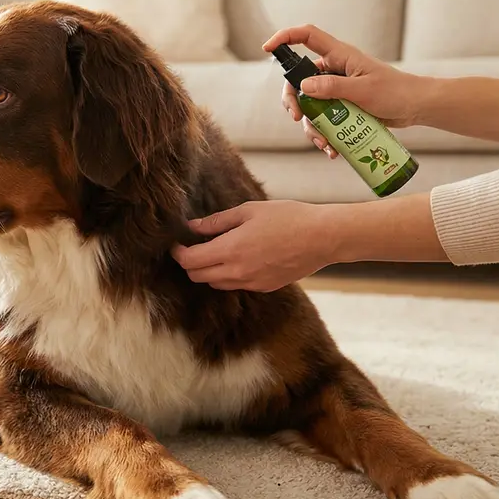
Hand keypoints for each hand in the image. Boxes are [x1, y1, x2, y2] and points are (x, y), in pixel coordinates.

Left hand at [171, 200, 337, 292]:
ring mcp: (251, 283)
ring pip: (215, 284)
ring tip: (214, 252)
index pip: (190, 260)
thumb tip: (192, 227)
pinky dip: (227, 275)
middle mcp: (237, 271)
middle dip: (189, 263)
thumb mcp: (248, 211)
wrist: (323, 238)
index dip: (178, 252)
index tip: (176, 243)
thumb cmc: (287, 217)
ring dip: (208, 271)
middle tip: (192, 247)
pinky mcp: (264, 287)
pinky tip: (236, 259)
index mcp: (231, 250)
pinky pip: (235, 285)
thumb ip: (217, 222)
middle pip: (197, 276)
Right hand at [262, 25, 428, 157]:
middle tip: (296, 117)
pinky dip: (323, 134)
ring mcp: (335, 89)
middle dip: (293, 100)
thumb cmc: (396, 92)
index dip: (285, 38)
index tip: (267, 49)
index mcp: (338, 55)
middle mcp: (333, 70)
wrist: (416, 107)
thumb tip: (304, 86)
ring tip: (324, 143)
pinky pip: (322, 119)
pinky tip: (331, 149)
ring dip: (311, 126)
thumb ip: (333, 87)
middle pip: (298, 80)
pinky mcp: (340, 107)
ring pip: (309, 105)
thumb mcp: (363, 90)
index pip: (306, 36)